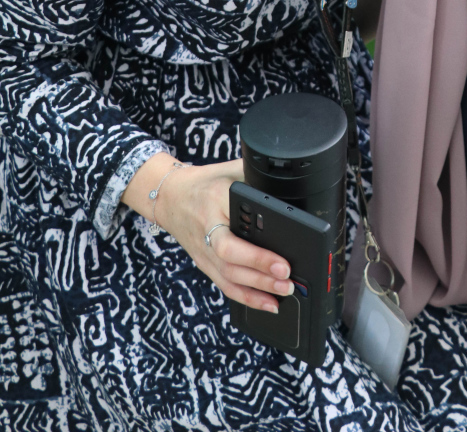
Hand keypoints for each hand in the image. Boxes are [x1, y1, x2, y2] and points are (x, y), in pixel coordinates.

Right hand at [155, 159, 292, 313]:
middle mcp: (207, 228)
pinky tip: (267, 303)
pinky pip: (224, 284)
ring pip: (228, 276)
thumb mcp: (231, 170)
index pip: (235, 225)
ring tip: (283, 292)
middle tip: (287, 277)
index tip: (282, 255)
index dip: (257, 247)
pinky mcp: (203, 263)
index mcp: (216, 199)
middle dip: (261, 270)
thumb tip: (288, 183)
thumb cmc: (206, 182)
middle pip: (231, 257)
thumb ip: (256, 177)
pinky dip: (246, 297)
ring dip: (257, 290)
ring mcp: (203, 250)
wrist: (170, 196)